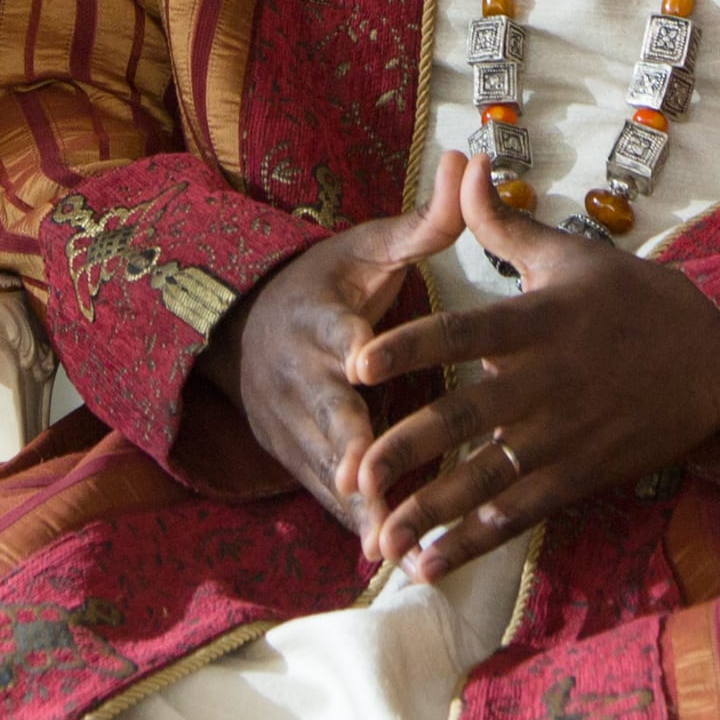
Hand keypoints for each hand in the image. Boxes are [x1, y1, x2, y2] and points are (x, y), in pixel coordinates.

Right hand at [195, 153, 466, 527]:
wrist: (247, 331)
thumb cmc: (327, 284)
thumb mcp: (369, 248)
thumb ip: (425, 221)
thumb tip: (472, 159)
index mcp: (320, 318)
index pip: (336, 336)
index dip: (350, 354)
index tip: (362, 370)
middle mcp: (299, 377)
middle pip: (325, 417)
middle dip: (348, 452)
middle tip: (369, 485)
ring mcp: (295, 426)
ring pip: (328, 470)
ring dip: (359, 507)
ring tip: (394, 546)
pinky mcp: (300, 462)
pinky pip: (331, 500)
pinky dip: (358, 527)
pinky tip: (392, 560)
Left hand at [342, 162, 719, 578]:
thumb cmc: (636, 299)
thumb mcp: (570, 255)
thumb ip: (503, 225)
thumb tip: (464, 165)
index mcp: (537, 323)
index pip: (463, 332)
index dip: (411, 348)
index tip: (359, 363)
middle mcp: (545, 382)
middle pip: (464, 419)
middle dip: (406, 450)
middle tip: (354, 475)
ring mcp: (564, 435)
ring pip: (487, 479)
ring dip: (432, 511)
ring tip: (381, 539)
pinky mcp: (581, 474)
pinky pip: (523, 512)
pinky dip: (478, 539)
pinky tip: (435, 562)